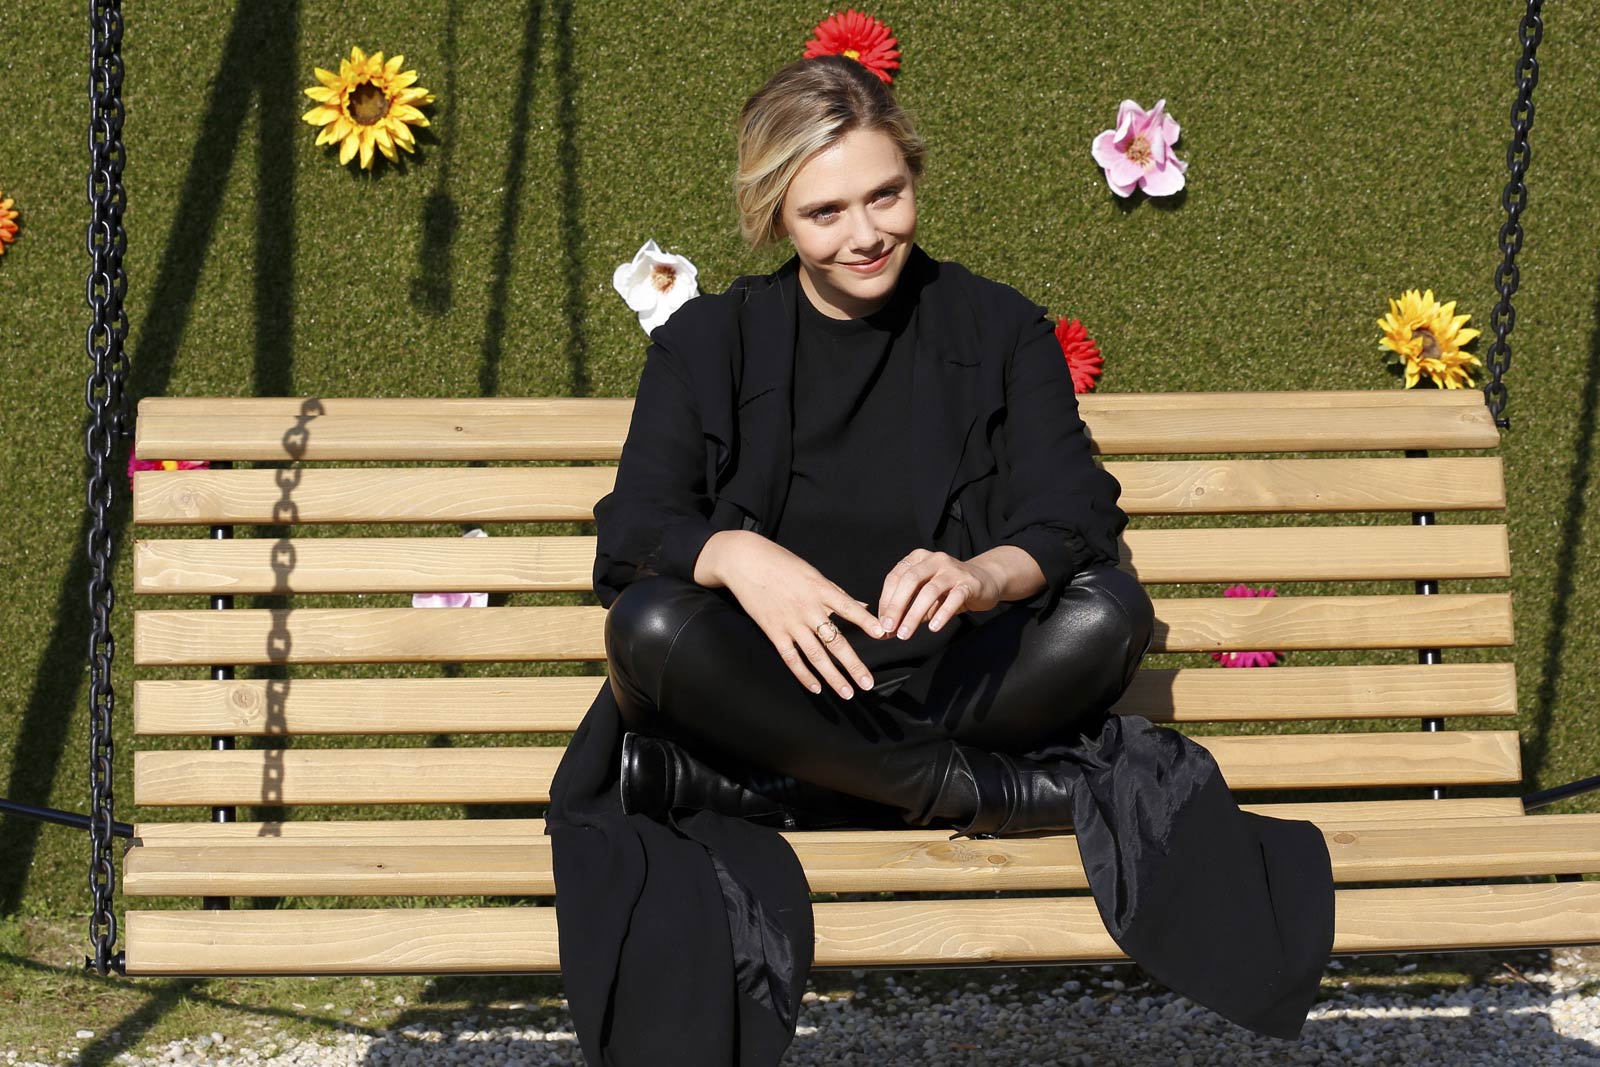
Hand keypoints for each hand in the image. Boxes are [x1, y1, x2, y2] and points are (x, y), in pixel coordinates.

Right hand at [697, 530, 888, 697]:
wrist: (745, 561)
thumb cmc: (782, 563)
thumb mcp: (813, 573)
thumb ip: (837, 594)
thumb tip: (863, 607)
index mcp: (821, 590)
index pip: (849, 608)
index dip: (866, 622)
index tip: (882, 634)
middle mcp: (808, 609)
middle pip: (835, 641)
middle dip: (853, 665)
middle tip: (868, 683)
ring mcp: (790, 623)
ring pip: (816, 655)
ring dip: (833, 677)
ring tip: (847, 693)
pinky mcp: (774, 631)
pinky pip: (791, 658)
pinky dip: (804, 675)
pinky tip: (816, 688)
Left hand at [876, 550, 1005, 640]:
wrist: (985, 581)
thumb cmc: (947, 590)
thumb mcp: (924, 595)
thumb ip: (906, 608)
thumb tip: (885, 631)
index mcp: (918, 558)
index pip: (895, 577)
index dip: (886, 600)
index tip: (882, 623)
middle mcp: (934, 560)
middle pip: (910, 580)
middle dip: (896, 606)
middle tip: (888, 628)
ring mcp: (952, 570)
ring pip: (930, 591)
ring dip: (915, 614)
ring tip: (905, 634)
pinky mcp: (969, 583)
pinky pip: (954, 598)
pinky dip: (942, 614)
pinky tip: (933, 628)